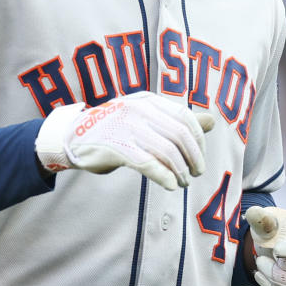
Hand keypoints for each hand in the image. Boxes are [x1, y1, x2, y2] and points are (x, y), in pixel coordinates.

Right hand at [35, 92, 214, 190]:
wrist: (73, 136)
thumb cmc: (115, 129)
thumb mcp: (146, 119)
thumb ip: (177, 121)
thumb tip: (213, 121)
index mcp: (148, 101)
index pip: (185, 118)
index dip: (198, 140)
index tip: (200, 158)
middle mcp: (139, 110)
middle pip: (179, 135)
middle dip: (193, 157)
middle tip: (196, 173)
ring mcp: (126, 127)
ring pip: (166, 151)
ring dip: (180, 171)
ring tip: (182, 182)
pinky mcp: (115, 147)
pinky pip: (147, 163)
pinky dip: (163, 176)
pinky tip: (170, 185)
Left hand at [245, 206, 285, 285]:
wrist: (280, 245)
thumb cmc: (281, 229)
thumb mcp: (273, 220)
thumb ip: (263, 218)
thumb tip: (253, 213)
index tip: (275, 249)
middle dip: (284, 267)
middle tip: (261, 259)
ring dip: (277, 278)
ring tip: (260, 264)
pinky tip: (260, 276)